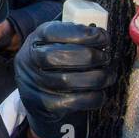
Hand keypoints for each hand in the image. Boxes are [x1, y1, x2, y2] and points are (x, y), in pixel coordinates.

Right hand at [15, 20, 114, 137]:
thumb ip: (75, 36)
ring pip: (69, 81)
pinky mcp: (44, 105)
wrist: (36, 94)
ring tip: (108, 75)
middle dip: (90, 56)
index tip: (102, 37)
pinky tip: (100, 92)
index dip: (82, 34)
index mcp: (36, 39)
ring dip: (96, 77)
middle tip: (106, 57)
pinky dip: (93, 97)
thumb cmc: (54, 61)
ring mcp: (35, 84)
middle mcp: (30, 60)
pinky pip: (74, 102)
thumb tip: (101, 36)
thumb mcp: (56, 42)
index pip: (55, 32)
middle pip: (60, 57)